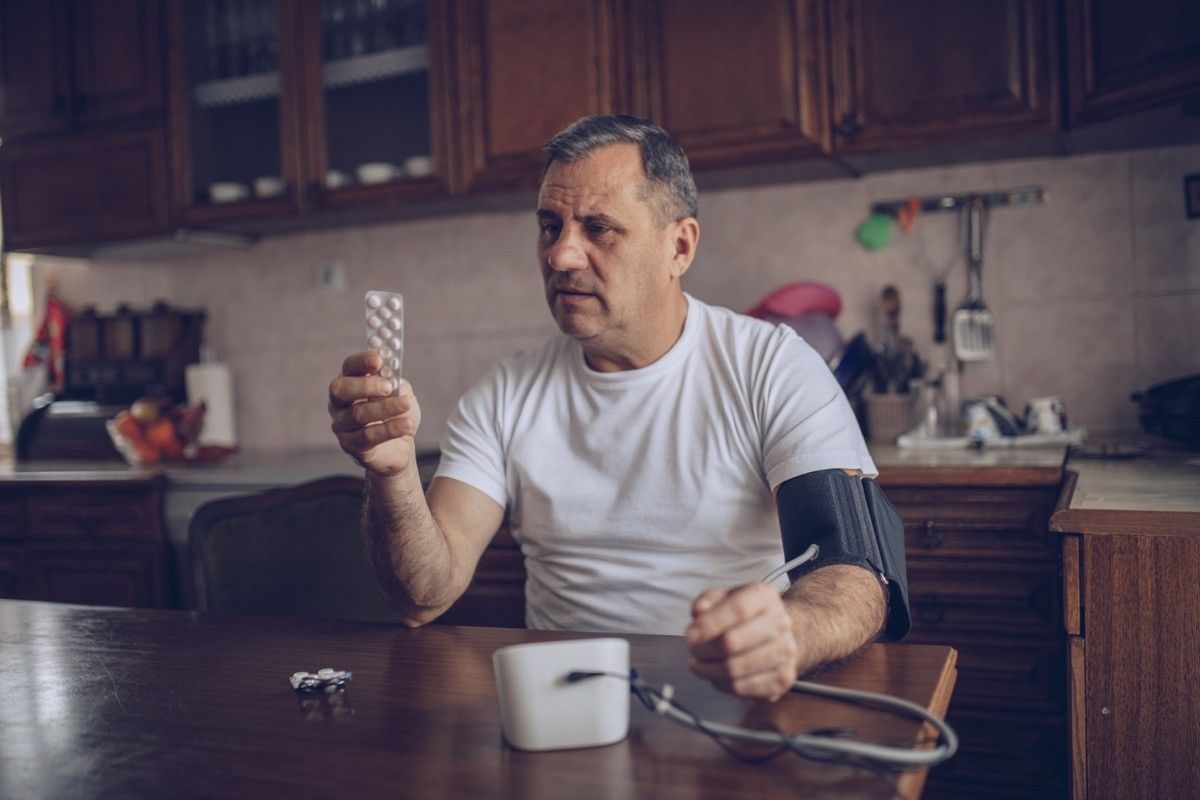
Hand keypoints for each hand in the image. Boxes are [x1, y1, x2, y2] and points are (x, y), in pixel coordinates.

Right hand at [328, 351, 420, 476]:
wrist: (399, 445)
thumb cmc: (396, 413)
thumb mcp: (400, 392)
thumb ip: (394, 382)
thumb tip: (392, 377)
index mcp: (350, 381)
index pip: (349, 366)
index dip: (361, 361)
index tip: (379, 360)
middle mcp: (339, 402)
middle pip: (340, 389)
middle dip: (365, 386)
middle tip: (389, 387)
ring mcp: (341, 424)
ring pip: (358, 414)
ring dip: (385, 408)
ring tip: (407, 404)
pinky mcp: (350, 444)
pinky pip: (368, 435)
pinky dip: (390, 428)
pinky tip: (406, 424)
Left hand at [684, 583, 798, 700]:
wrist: (775, 633)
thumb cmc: (742, 615)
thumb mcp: (722, 598)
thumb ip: (707, 601)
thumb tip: (699, 611)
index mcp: (765, 596)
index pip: (738, 609)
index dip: (710, 624)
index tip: (690, 636)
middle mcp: (780, 622)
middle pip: (732, 642)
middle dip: (704, 649)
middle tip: (693, 650)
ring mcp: (785, 651)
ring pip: (735, 669)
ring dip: (709, 669)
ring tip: (701, 664)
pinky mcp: (783, 678)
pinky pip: (742, 688)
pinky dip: (721, 684)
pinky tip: (716, 676)